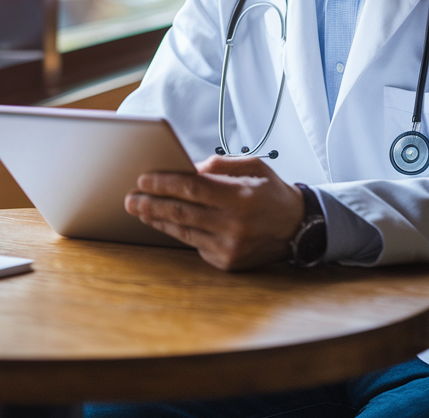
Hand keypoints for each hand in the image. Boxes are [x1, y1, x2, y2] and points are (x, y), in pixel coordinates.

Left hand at [125, 155, 304, 270]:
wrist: (299, 229)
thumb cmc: (272, 193)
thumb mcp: (254, 168)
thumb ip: (221, 165)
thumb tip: (189, 167)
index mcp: (241, 198)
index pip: (192, 188)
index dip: (164, 183)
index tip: (143, 179)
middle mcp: (235, 225)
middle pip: (181, 212)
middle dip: (150, 203)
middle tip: (129, 197)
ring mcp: (230, 247)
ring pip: (183, 231)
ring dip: (157, 219)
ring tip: (139, 209)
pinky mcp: (227, 262)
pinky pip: (195, 244)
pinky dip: (177, 232)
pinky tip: (162, 223)